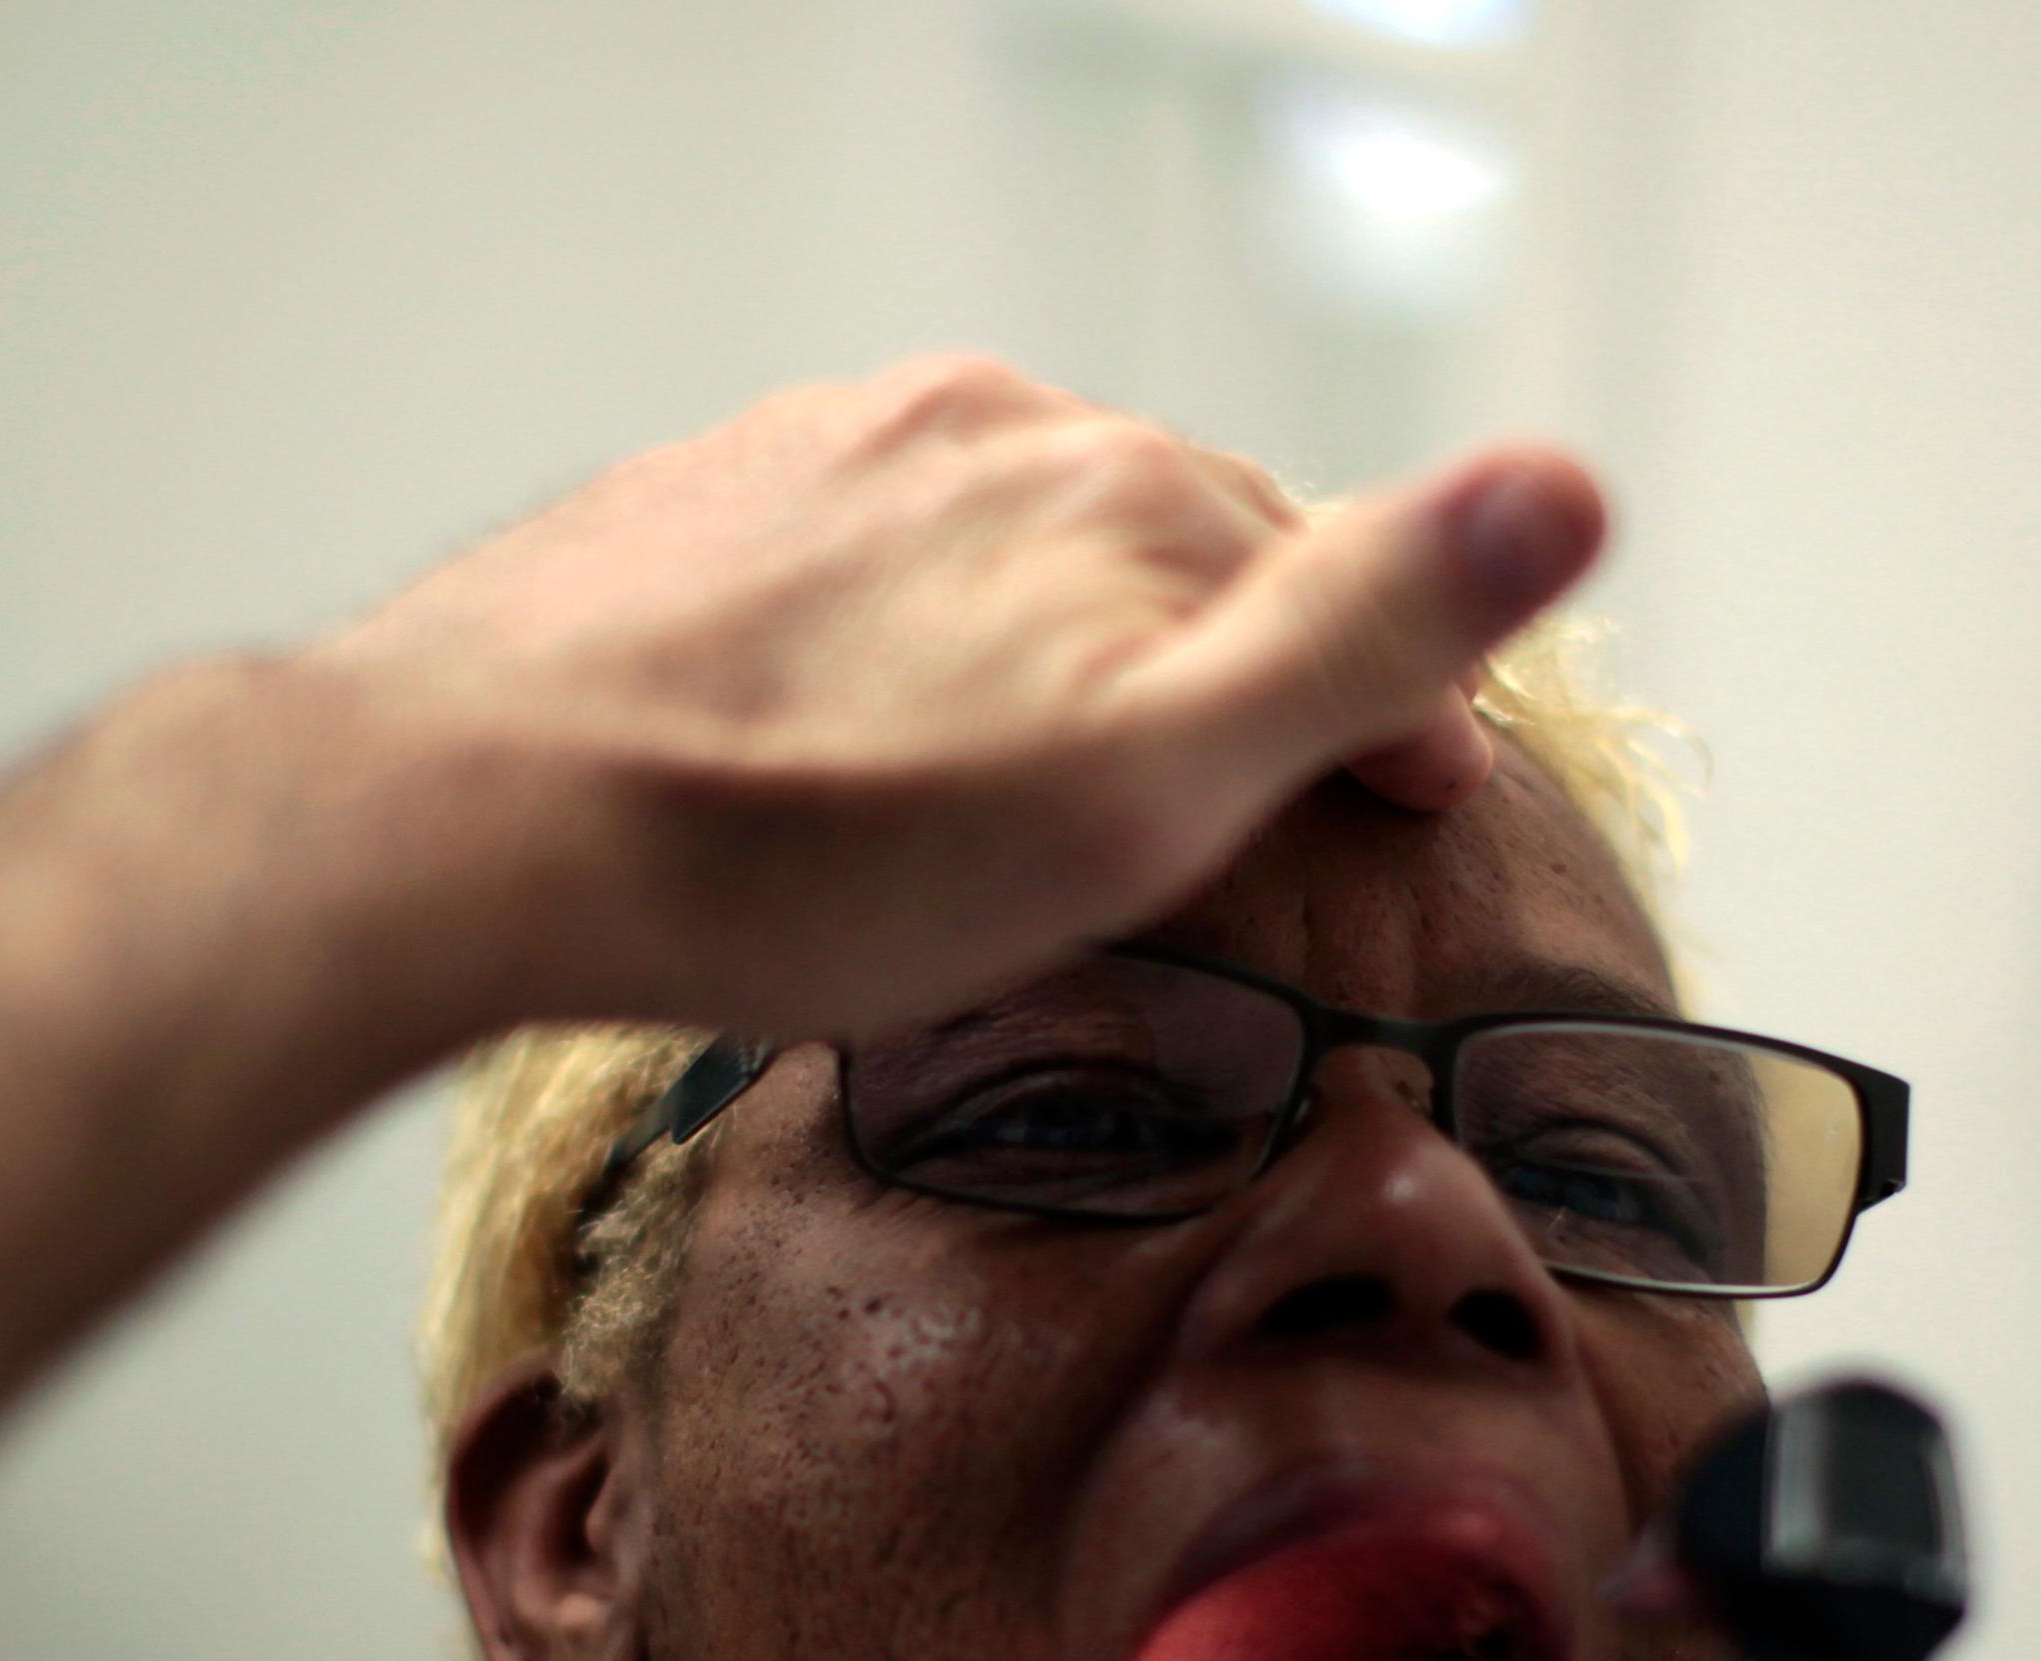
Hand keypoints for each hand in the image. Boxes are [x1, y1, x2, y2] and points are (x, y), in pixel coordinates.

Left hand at [309, 354, 1605, 1040]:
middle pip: (1169, 543)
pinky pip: (860, 557)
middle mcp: (979, 432)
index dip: (1399, 697)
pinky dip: (914, 626)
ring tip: (1075, 746)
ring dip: (1069, 623)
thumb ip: (1357, 636)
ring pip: (1007, 538)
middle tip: (1269, 767)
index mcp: (1118, 496)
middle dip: (1235, 642)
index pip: (1325, 580)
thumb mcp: (1145, 780)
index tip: (1427, 787)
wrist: (471, 816)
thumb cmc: (806, 849)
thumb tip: (1568, 488)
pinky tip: (879, 717)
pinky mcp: (695, 510)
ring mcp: (824, 456)